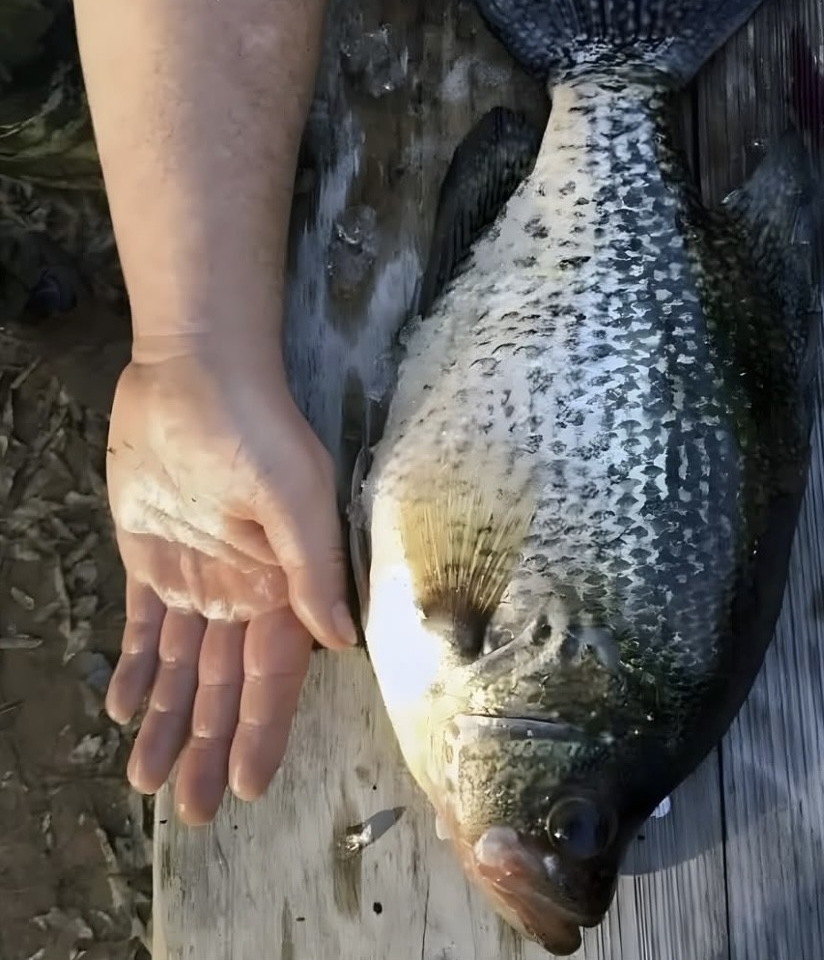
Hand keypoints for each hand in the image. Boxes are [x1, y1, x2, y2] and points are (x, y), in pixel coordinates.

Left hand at [103, 342, 354, 821]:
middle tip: (195, 810)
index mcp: (281, 582)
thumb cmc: (255, 427)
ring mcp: (194, 574)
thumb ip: (313, 568)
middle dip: (209, 744)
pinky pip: (142, 625)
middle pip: (222, 683)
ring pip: (180, 665)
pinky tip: (125, 707)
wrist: (195, 370)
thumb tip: (341, 643)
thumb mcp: (294, 495)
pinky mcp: (151, 554)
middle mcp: (241, 588)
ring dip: (167, 720)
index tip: (248, 785)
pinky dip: (135, 665)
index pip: (272, 672)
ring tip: (149, 780)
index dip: (262, 729)